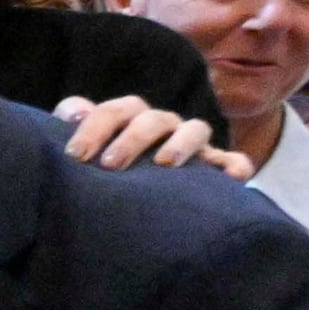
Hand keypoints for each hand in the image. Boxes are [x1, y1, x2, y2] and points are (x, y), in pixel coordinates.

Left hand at [47, 93, 224, 173]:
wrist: (137, 197)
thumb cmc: (105, 170)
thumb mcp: (84, 150)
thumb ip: (76, 125)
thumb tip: (74, 113)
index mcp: (130, 119)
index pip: (114, 112)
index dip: (94, 127)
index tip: (75, 155)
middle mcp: (163, 126)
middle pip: (153, 118)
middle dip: (132, 138)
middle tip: (110, 165)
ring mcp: (192, 146)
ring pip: (195, 129)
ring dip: (181, 143)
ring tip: (164, 164)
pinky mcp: (216, 168)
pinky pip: (234, 162)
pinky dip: (234, 166)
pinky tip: (230, 178)